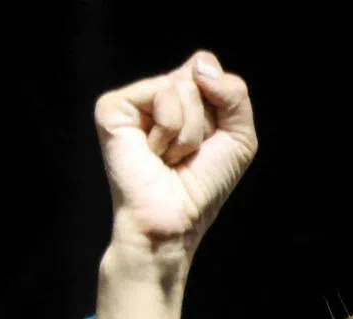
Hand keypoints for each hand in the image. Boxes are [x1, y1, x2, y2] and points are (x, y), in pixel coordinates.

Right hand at [94, 50, 256, 258]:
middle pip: (199, 75)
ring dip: (189, 133)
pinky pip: (163, 95)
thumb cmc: (203, 186)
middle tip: (186, 155)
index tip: (209, 142)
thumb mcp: (239, 139)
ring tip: (169, 158)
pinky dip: (170, 130)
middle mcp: (156, 94)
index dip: (221, 104)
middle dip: (206, 123)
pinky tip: (153, 154)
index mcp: (182, 97)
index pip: (208, 66)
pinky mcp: (113, 107)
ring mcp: (133, 100)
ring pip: (184, 87)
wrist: (176, 219)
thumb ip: (235, 94)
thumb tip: (201, 66)